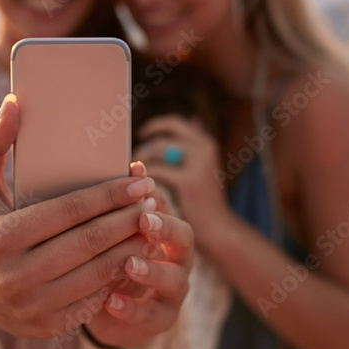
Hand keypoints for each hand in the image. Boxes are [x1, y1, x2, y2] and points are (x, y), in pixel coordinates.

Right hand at [0, 94, 161, 338]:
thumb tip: (15, 103)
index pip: (68, 212)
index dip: (109, 195)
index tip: (139, 180)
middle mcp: (14, 279)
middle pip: (89, 243)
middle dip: (128, 218)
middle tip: (152, 198)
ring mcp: (32, 308)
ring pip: (99, 273)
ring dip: (133, 247)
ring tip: (152, 224)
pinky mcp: (49, 327)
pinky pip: (97, 299)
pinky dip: (120, 276)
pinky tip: (136, 254)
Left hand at [79, 162, 194, 347]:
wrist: (110, 308)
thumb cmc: (112, 257)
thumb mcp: (113, 232)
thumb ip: (120, 204)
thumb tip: (130, 165)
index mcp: (165, 230)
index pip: (168, 209)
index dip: (156, 198)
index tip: (140, 188)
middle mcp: (176, 258)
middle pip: (185, 239)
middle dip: (166, 229)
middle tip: (145, 221)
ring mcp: (172, 291)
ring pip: (175, 280)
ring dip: (152, 271)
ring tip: (129, 263)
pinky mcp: (160, 319)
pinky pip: (152, 316)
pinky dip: (131, 309)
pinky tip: (110, 301)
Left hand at [135, 114, 232, 252]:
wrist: (216, 228)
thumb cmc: (201, 199)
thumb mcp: (198, 168)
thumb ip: (190, 147)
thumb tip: (193, 120)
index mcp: (205, 142)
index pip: (175, 123)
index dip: (155, 126)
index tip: (140, 135)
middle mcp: (204, 147)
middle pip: (165, 133)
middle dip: (145, 144)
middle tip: (132, 160)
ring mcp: (199, 162)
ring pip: (158, 149)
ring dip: (142, 160)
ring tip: (133, 175)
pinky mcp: (189, 181)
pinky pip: (157, 169)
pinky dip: (144, 178)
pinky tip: (138, 188)